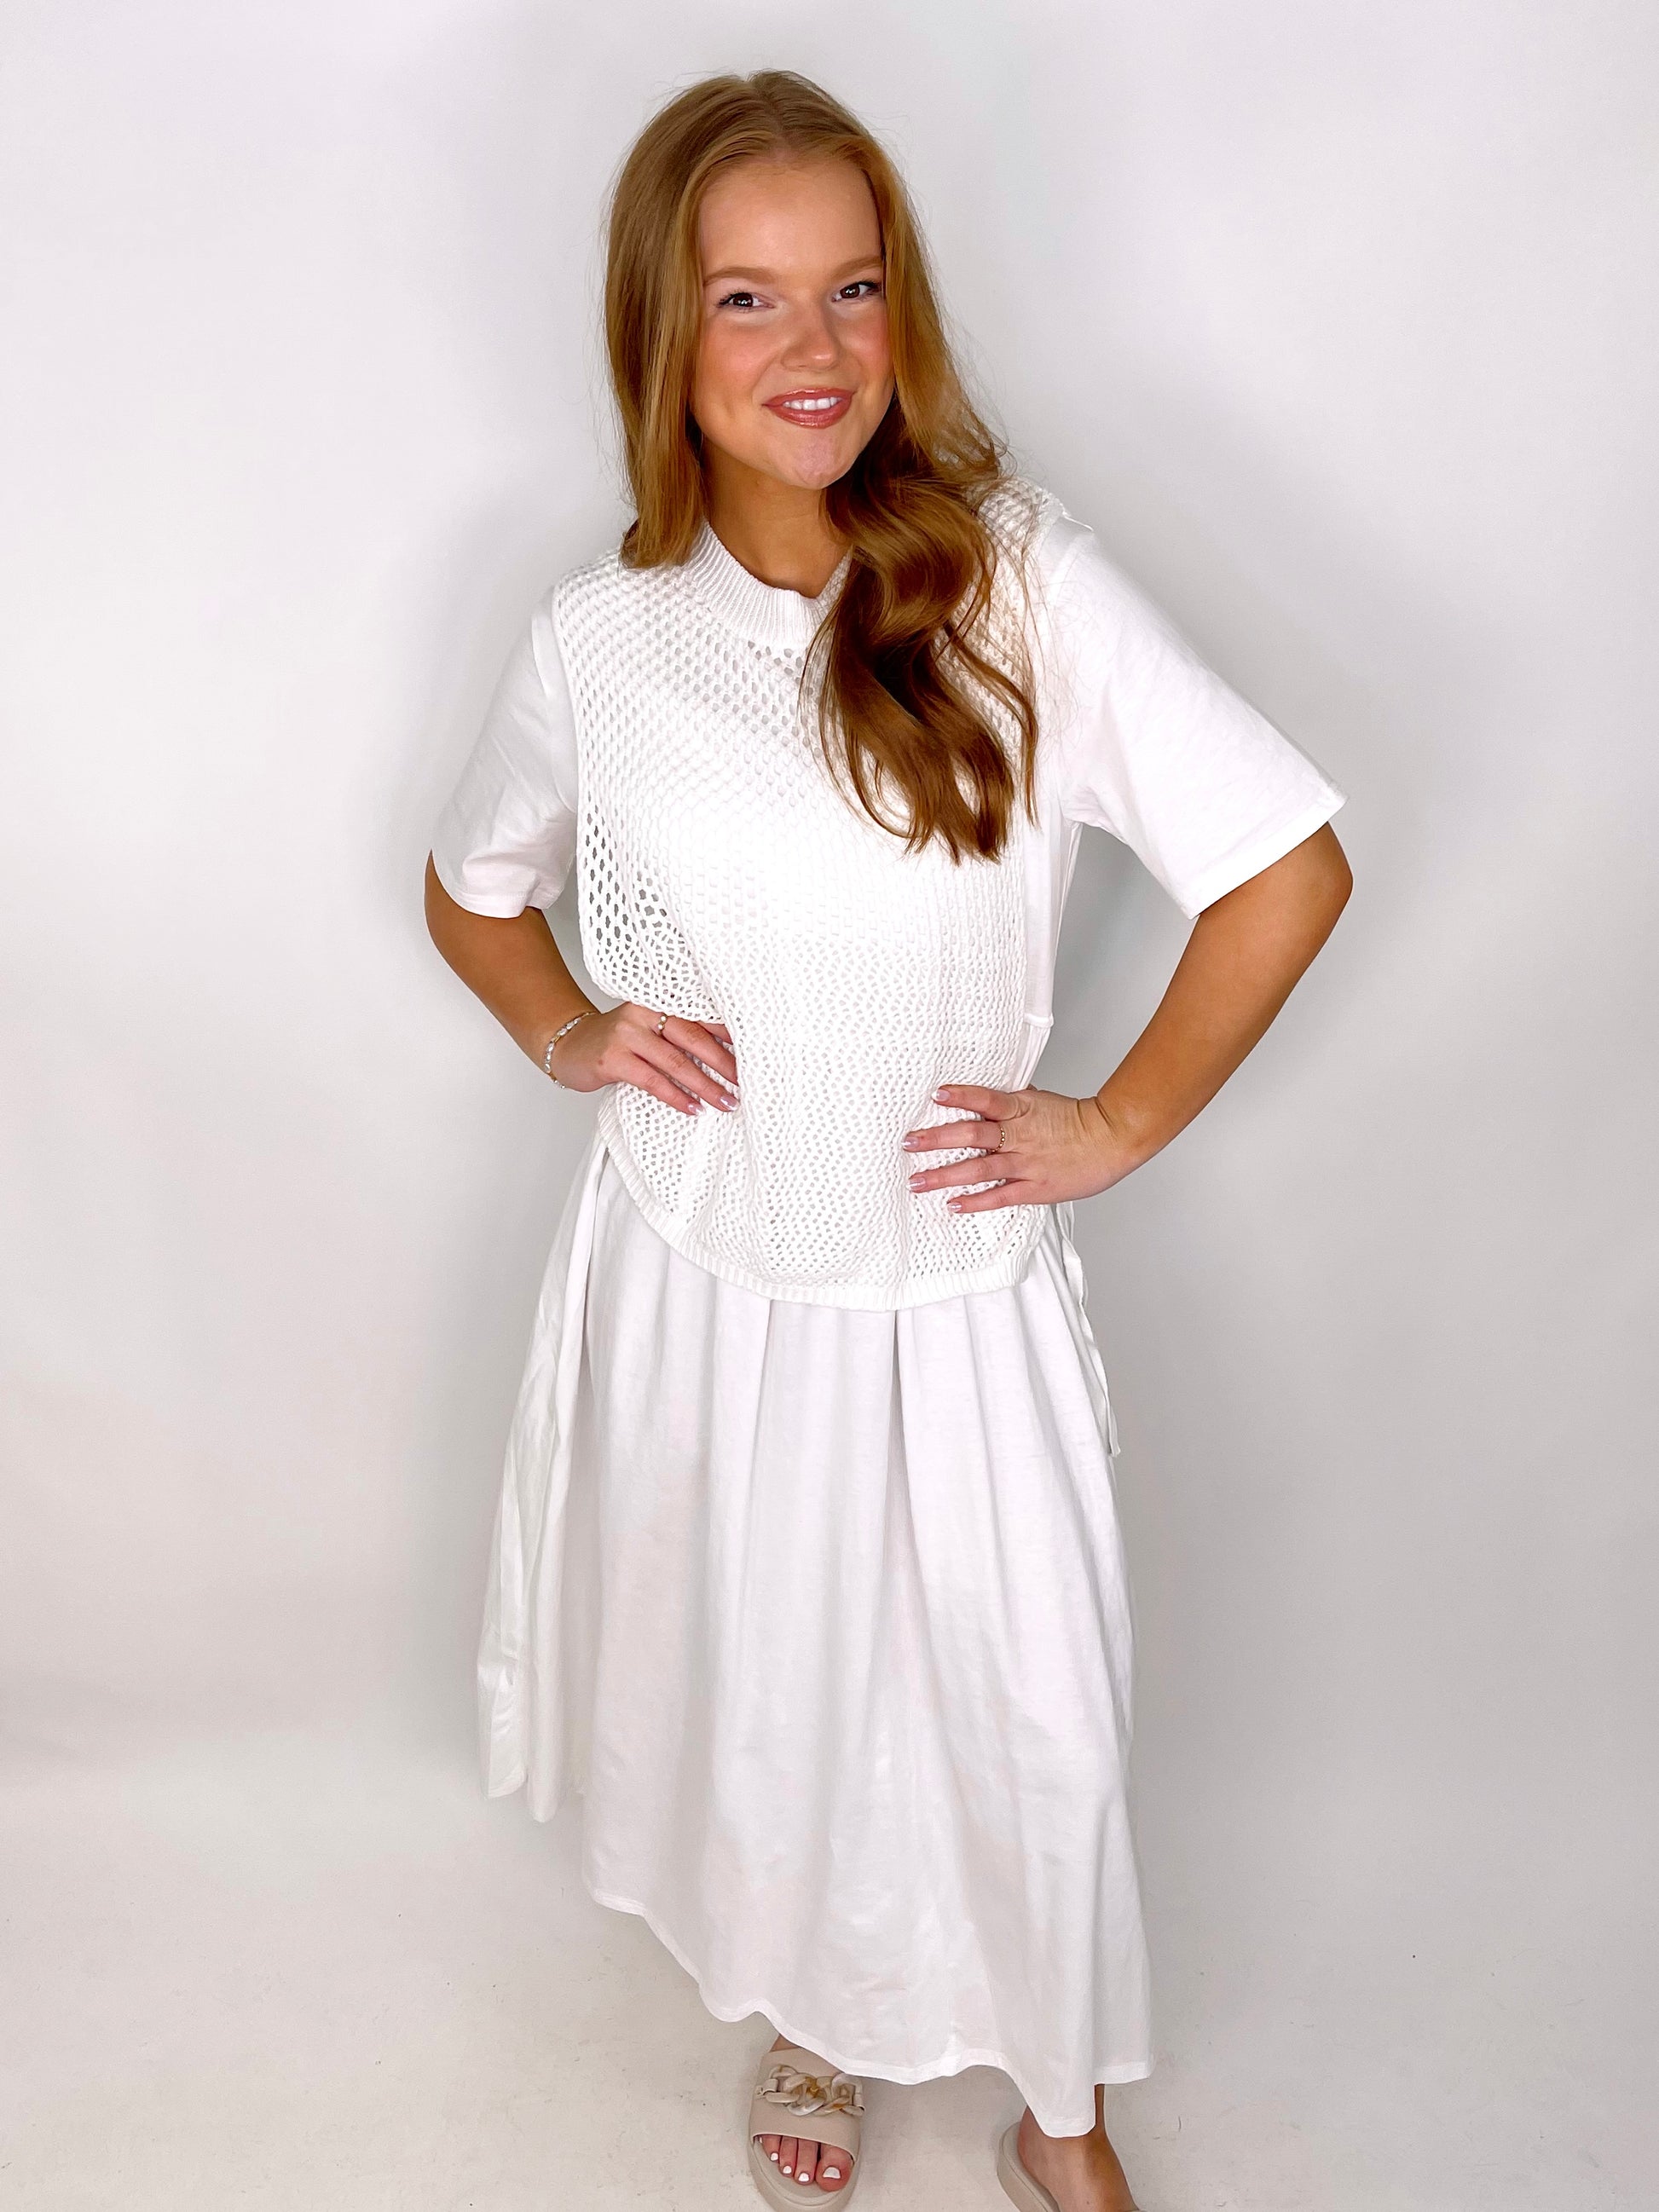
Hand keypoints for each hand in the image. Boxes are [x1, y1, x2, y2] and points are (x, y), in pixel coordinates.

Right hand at [551, 1003, 738, 1115]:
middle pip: (693, 1038)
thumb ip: (677, 1035)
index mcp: (657, 1001)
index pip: (700, 1016)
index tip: (754, 1053)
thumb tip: (725, 1058)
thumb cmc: (616, 1041)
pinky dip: (676, 1096)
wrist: (569, 1046)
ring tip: (726, 1102)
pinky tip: (693, 1108)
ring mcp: (627, 1034)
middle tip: (746, 1082)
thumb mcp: (647, 1028)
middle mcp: (643, 1012)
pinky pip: (653, 1081)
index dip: (728, 1035)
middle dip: (724, 1063)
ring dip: (705, 1086)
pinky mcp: (613, 1058)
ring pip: (676, 1062)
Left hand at [902, 1083, 1136, 1211]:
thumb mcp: (1039, 1102)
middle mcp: (1019, 1135)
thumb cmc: (1075, 1120)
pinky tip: (952, 1204)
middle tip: (908, 1143)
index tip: (936, 1094)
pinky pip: (999, 1196)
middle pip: (972, 1135)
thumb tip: (981, 1097)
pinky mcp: (1034, 1188)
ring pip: (979, 1169)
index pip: (986, 1099)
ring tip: (916, 1180)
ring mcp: (1026, 1163)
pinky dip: (974, 1201)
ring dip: (944, 1175)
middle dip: (936, 1139)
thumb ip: (1011, 1101)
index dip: (962, 1096)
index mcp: (1021, 1109)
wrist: (1110, 1139)